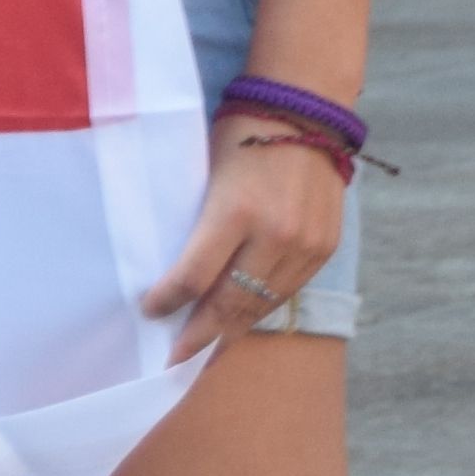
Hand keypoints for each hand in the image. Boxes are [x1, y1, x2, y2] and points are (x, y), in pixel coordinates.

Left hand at [144, 119, 354, 362]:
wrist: (305, 112)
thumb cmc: (242, 136)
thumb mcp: (207, 174)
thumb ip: (198, 222)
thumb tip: (174, 269)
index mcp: (234, 210)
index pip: (195, 275)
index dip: (169, 301)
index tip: (149, 313)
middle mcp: (274, 234)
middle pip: (231, 303)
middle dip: (201, 336)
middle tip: (174, 363)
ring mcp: (305, 245)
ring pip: (262, 304)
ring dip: (232, 330)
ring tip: (205, 351)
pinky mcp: (325, 249)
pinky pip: (287, 291)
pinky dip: (261, 308)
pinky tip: (240, 321)